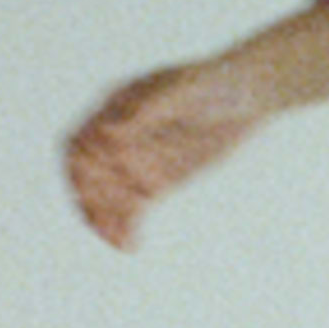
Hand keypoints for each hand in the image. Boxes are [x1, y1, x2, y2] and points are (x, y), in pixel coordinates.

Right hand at [64, 54, 272, 246]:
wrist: (248, 95)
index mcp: (115, 109)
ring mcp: (137, 161)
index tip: (99, 182)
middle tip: (108, 220)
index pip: (80, 143)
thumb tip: (109, 133)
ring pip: (106, 198)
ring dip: (104, 222)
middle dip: (92, 199)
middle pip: (87, 177)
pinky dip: (126, 228)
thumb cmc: (216, 82)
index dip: (81, 166)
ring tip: (119, 241)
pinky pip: (132, 210)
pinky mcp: (157, 183)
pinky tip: (131, 245)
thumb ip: (147, 109)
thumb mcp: (185, 89)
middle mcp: (119, 138)